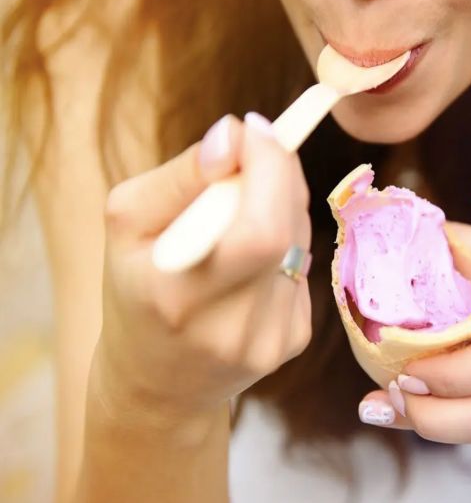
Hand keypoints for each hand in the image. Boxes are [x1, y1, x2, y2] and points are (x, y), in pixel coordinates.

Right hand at [93, 113, 311, 421]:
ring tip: (244, 209)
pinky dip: (284, 244)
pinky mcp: (292, 342)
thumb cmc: (136, 290)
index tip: (255, 129)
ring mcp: (269, 341)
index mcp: (178, 298)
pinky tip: (252, 256)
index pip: (258, 230)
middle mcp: (232, 329)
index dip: (270, 169)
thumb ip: (181, 176)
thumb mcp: (128, 224)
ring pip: (300, 243)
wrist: (158, 382)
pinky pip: (301, 268)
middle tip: (257, 153)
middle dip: (279, 175)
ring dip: (282, 207)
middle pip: (288, 232)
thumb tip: (235, 136)